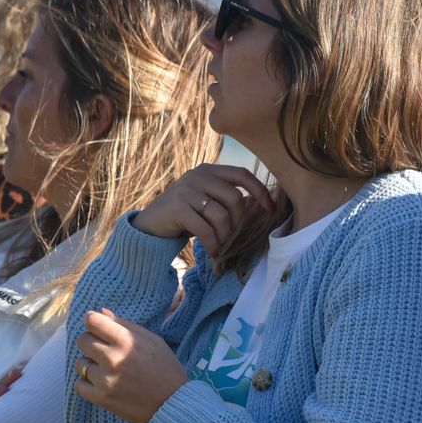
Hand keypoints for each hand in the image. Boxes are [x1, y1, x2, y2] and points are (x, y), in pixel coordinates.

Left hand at [73, 308, 187, 422]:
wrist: (173, 405)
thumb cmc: (166, 369)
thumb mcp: (153, 340)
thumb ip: (126, 325)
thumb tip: (101, 312)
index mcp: (126, 340)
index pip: (91, 320)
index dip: (93, 321)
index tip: (98, 327)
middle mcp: (112, 358)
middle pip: (82, 340)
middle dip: (91, 342)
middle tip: (104, 350)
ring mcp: (105, 379)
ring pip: (80, 363)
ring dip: (89, 364)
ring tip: (105, 370)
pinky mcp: (101, 398)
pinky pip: (79, 385)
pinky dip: (87, 384)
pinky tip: (102, 383)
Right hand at [131, 164, 275, 256]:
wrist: (151, 225)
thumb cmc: (186, 214)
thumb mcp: (207, 200)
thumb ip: (227, 198)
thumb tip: (260, 206)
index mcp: (209, 170)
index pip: (242, 174)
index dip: (259, 191)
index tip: (270, 209)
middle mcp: (198, 175)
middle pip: (235, 198)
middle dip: (239, 222)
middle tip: (233, 237)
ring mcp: (186, 190)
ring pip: (222, 216)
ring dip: (225, 236)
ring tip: (221, 246)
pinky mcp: (177, 208)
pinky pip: (205, 229)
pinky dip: (213, 244)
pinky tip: (213, 252)